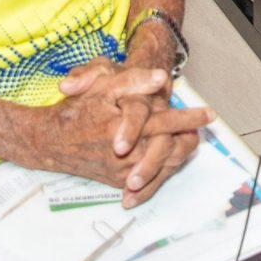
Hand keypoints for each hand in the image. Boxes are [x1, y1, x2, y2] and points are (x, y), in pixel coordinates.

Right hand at [43, 63, 210, 206]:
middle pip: (173, 149)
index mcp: (128, 127)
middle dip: (190, 138)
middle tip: (200, 129)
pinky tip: (169, 160)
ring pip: (165, 167)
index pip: (168, 122)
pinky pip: (150, 182)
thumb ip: (133, 81)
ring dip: (179, 154)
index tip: (209, 113)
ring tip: (189, 140)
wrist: (50, 141)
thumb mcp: (101, 85)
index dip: (190, 117)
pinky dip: (163, 172)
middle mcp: (129, 153)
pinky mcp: (118, 181)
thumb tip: (162, 78)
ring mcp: (124, 171)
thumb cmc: (77, 110)